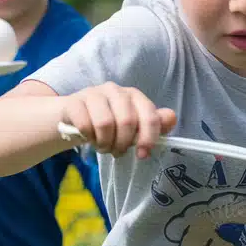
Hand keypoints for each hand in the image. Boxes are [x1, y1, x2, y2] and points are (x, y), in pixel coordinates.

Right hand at [61, 82, 176, 158]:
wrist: (73, 116)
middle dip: (122, 144)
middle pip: (127, 121)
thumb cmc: (108, 123)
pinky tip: (88, 138)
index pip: (149, 115)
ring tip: (102, 147)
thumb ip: (153, 124)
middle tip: (116, 152)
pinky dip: (88, 137)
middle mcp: (115, 90)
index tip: (142, 155)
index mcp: (134, 95)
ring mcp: (93, 93)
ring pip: (105, 123)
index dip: (148, 138)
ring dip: (104, 143)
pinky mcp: (74, 101)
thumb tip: (172, 118)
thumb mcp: (132, 126)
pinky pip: (84, 124)